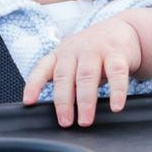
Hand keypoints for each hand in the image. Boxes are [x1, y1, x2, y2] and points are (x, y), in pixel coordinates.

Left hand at [23, 18, 142, 126]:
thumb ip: (68, 81)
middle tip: (65, 122)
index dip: (33, 84)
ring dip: (86, 101)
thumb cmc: (94, 52)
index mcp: (61, 54)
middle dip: (64, 102)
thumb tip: (64, 111)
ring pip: (87, 76)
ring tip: (86, 120)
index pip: (42, 68)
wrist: (122, 30)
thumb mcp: (75, 61)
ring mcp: (96, 50)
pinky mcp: (118, 54)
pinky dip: (116, 92)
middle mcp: (76, 50)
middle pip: (65, 76)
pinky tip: (116, 106)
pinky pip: (116, 74)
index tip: (28, 102)